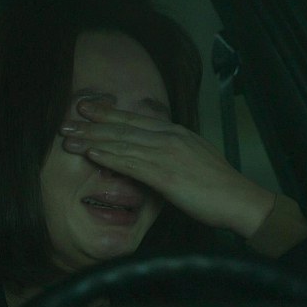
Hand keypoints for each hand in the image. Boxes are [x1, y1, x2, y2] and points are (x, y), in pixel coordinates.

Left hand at [60, 100, 275, 237]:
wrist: (239, 198)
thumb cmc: (219, 184)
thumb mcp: (194, 157)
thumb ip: (172, 151)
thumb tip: (153, 152)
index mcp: (175, 133)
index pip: (135, 119)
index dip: (108, 112)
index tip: (87, 108)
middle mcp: (169, 138)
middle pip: (123, 127)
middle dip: (92, 123)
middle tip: (67, 121)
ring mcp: (167, 155)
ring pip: (122, 144)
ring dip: (93, 141)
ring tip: (70, 139)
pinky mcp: (166, 176)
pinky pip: (132, 164)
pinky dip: (110, 158)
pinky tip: (93, 155)